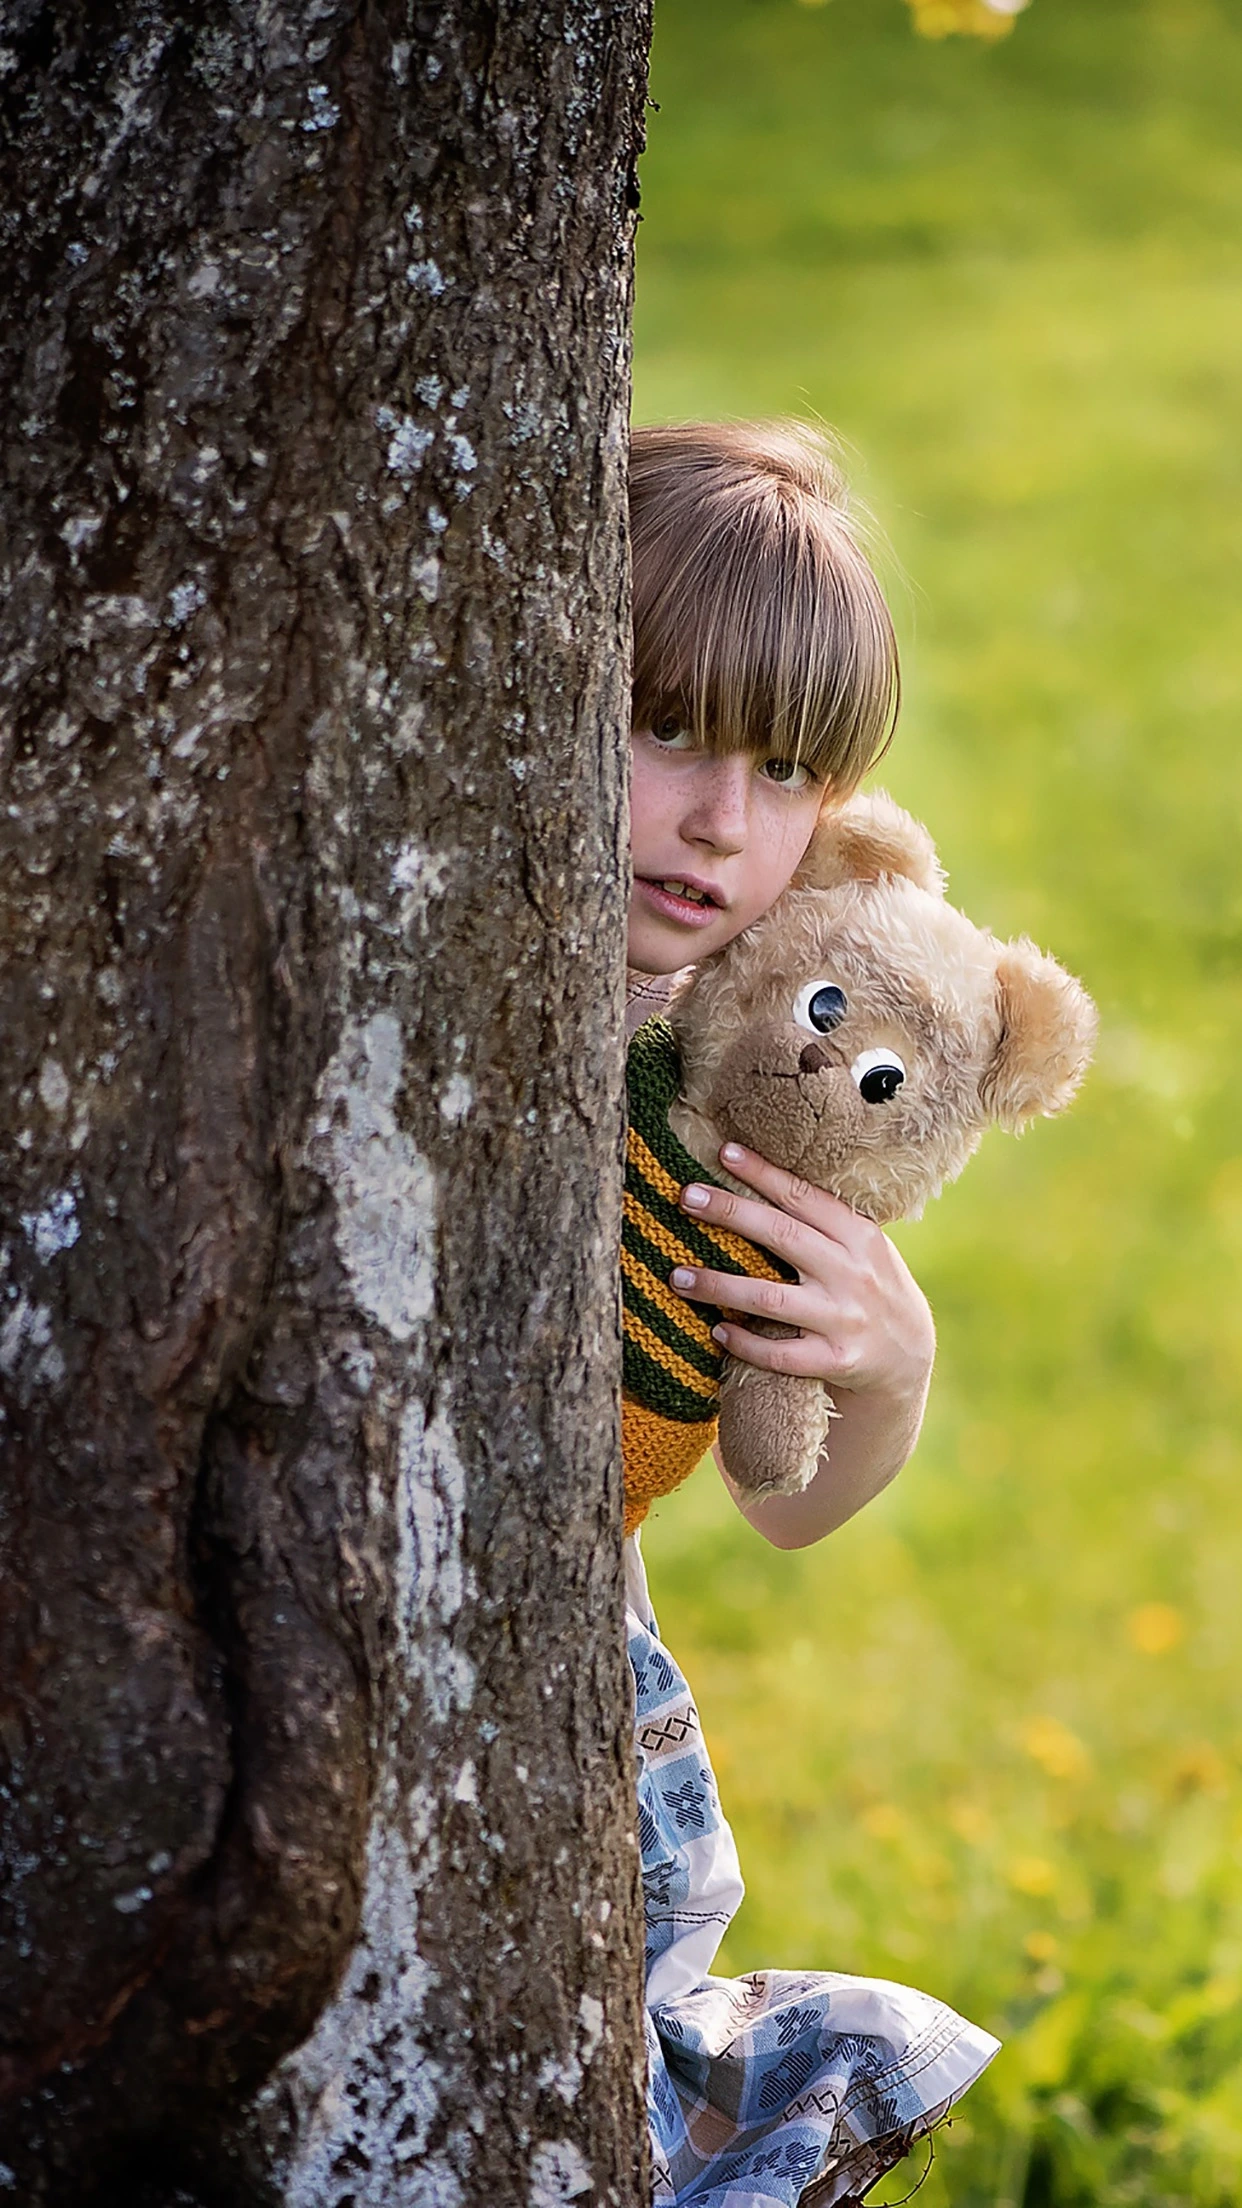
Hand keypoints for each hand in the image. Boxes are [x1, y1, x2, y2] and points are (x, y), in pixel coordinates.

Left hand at [671, 1141, 934, 1402]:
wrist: (909, 1357)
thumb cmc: (870, 1288)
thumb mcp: (864, 1248)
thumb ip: (823, 1224)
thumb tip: (757, 1181)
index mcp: (861, 1236)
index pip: (804, 1197)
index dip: (763, 1174)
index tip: (724, 1153)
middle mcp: (853, 1274)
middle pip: (782, 1235)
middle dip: (731, 1213)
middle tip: (686, 1197)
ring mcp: (844, 1319)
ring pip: (770, 1298)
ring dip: (719, 1285)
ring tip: (678, 1276)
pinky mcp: (835, 1361)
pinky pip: (780, 1354)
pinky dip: (745, 1342)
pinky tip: (717, 1330)